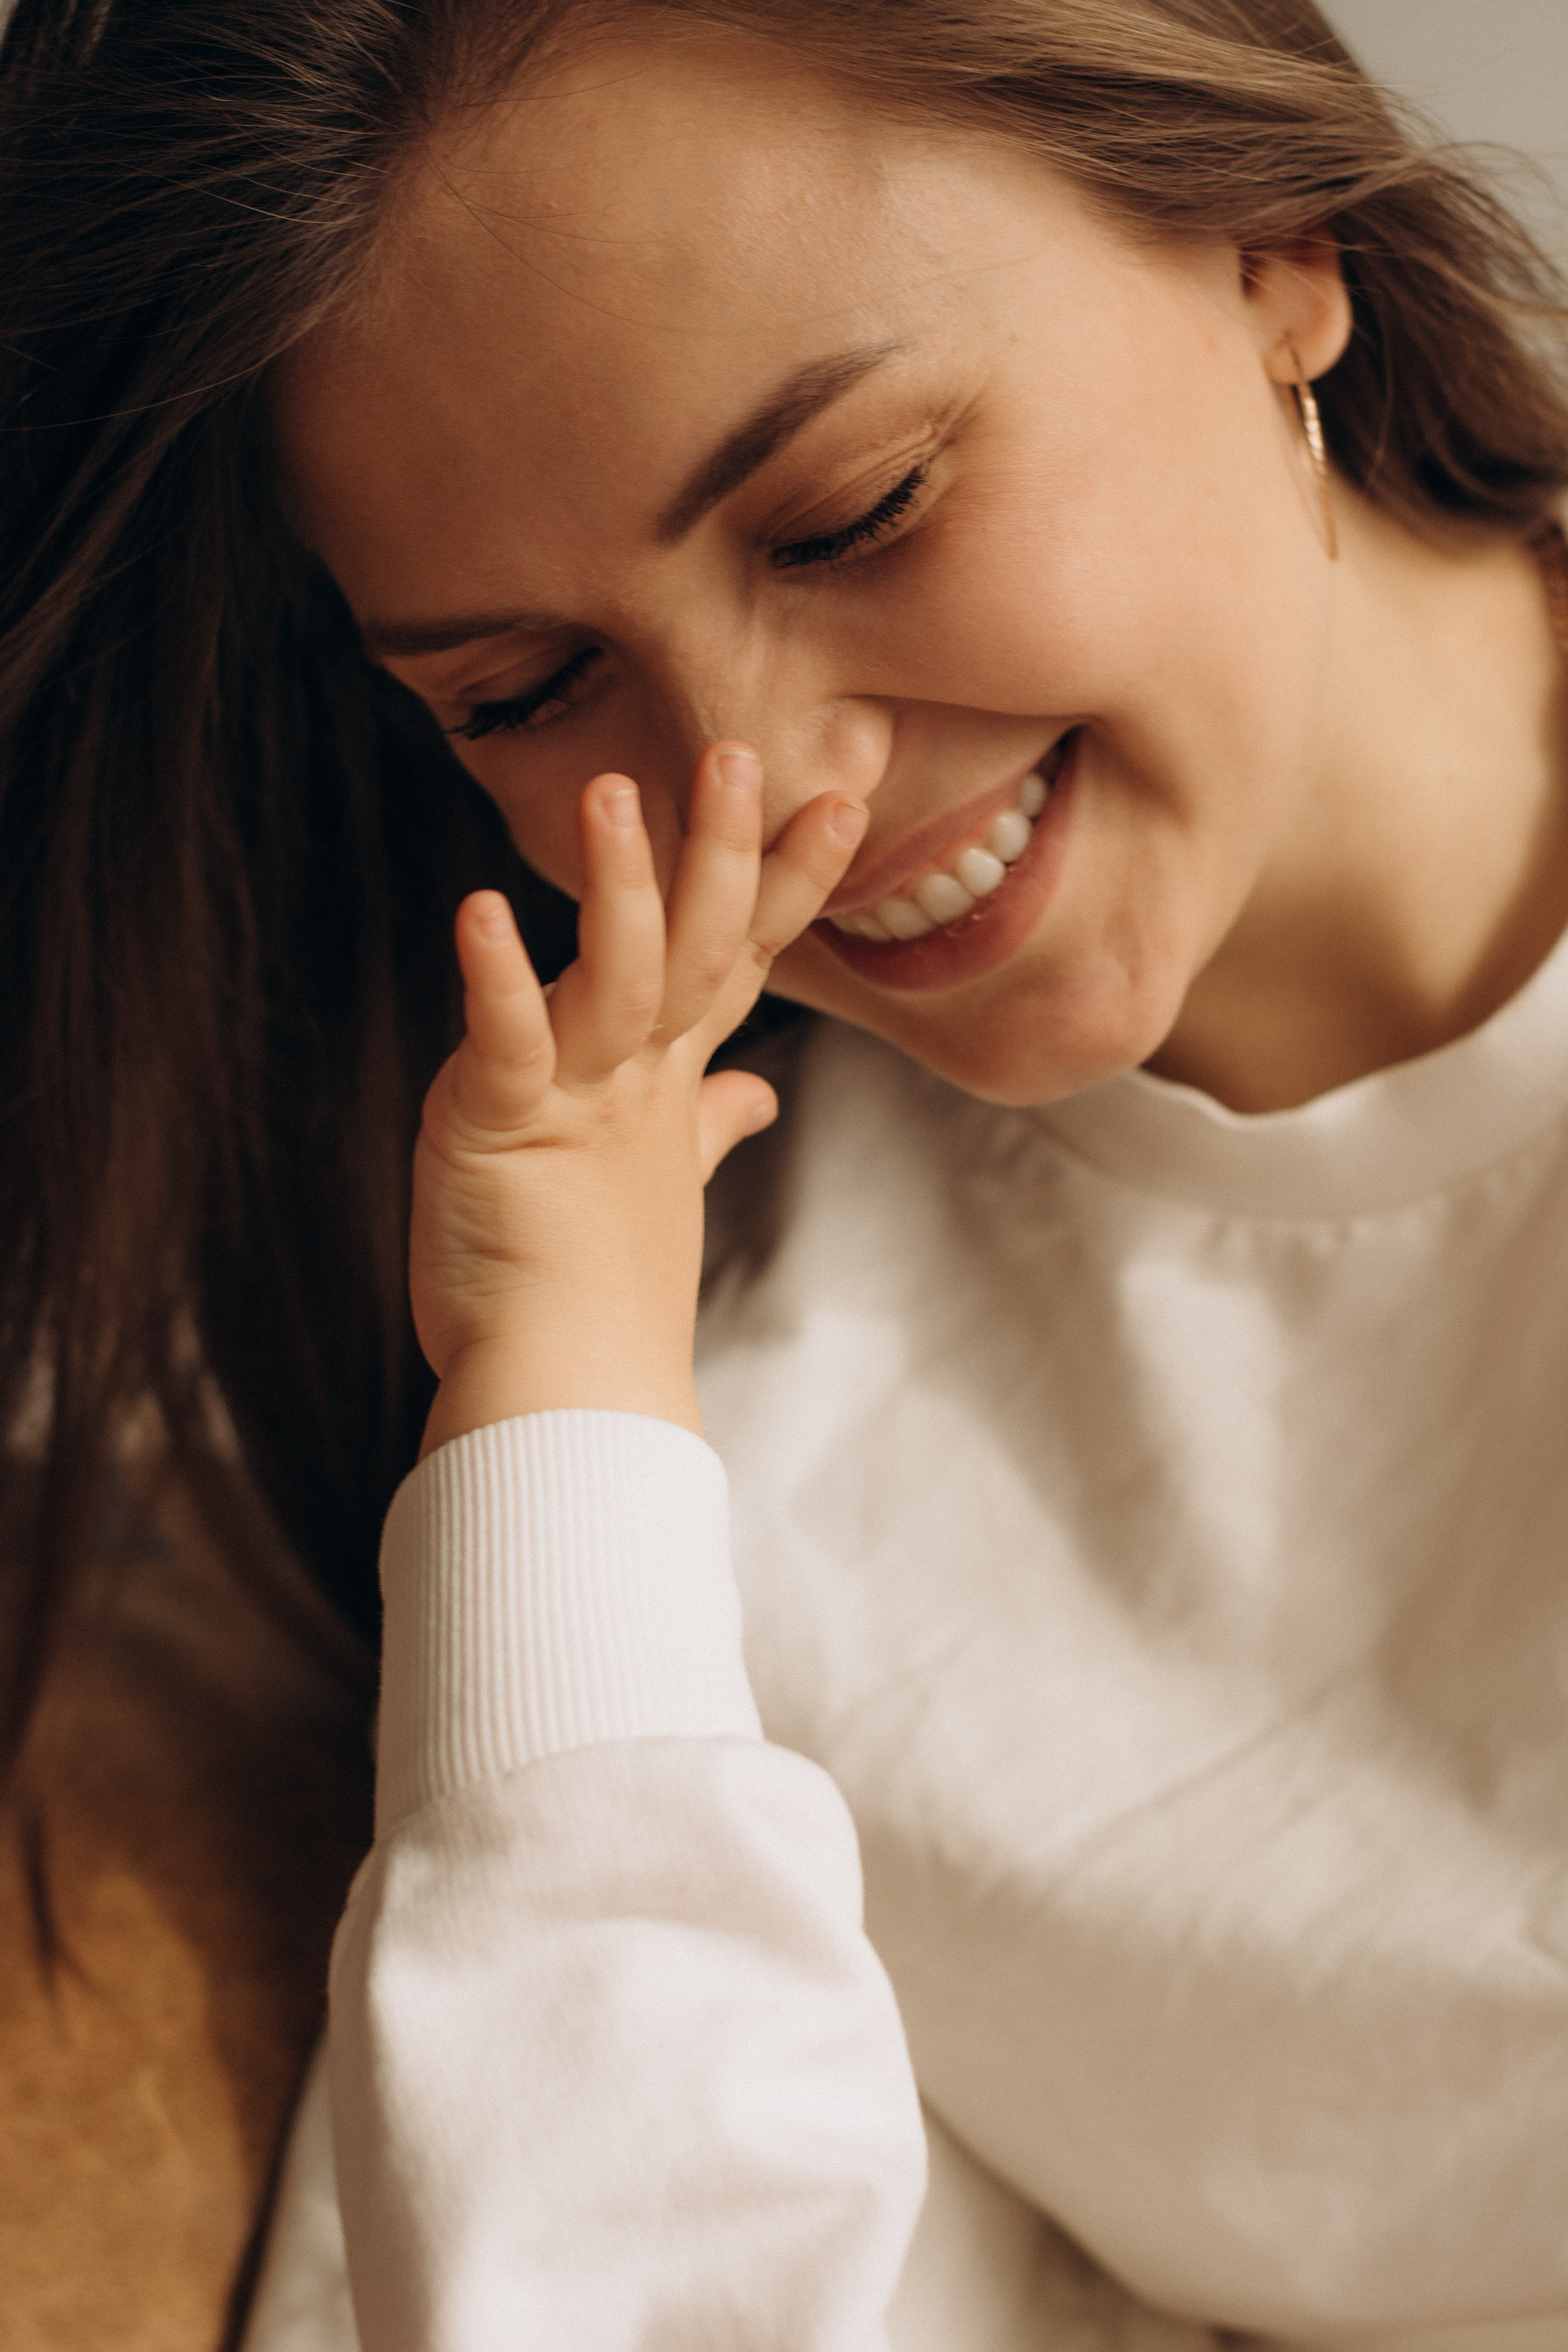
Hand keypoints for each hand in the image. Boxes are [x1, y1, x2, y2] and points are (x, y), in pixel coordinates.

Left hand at [410, 744, 866, 1456]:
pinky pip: (506, 1040)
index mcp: (669, 1078)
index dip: (789, 878)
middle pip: (699, 946)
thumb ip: (708, 1121)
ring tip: (613, 793)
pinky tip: (481, 911)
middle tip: (743, 751)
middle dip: (727, 850)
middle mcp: (636, 1076)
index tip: (841, 797)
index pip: (743, 957)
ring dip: (623, 886)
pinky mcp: (504, 1125)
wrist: (568, 1392)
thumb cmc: (602, 1288)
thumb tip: (753, 1094)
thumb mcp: (661, 1181)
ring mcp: (578, 1099)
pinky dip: (496, 978)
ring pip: (618, 976)